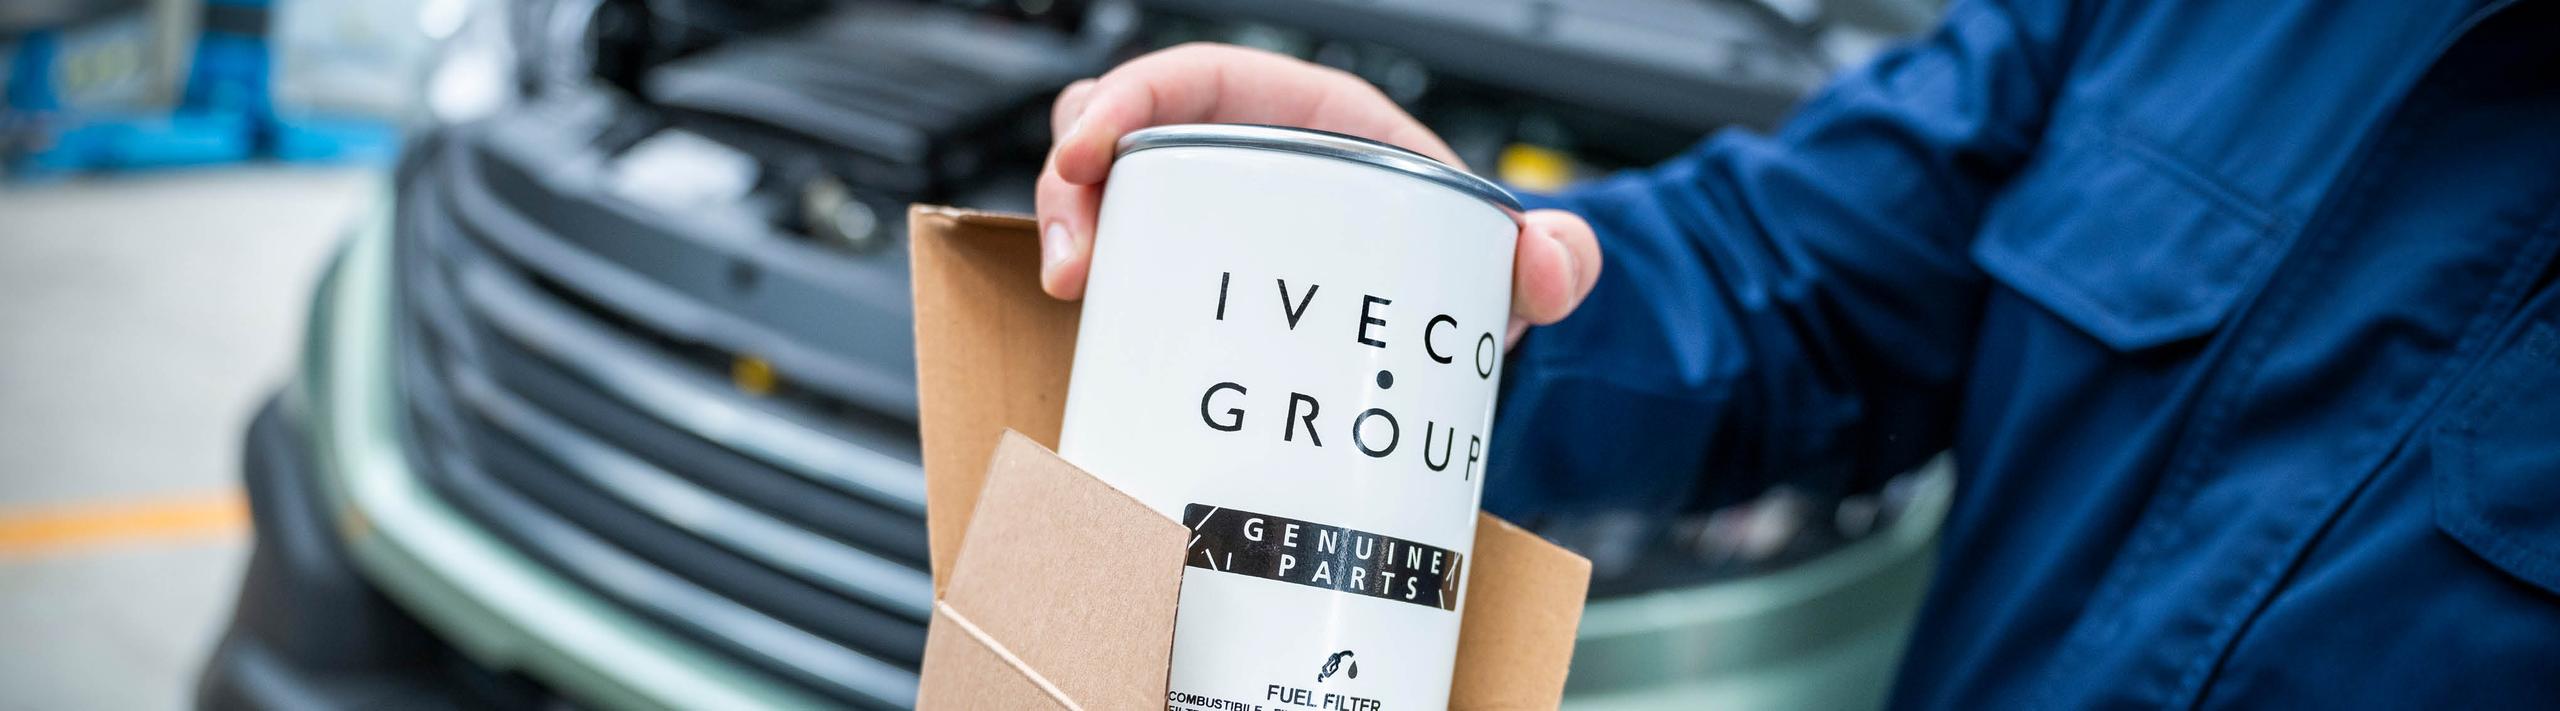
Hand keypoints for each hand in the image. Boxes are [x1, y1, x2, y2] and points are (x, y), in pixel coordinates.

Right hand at [1036, 43, 1600, 340]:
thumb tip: (1553, 259)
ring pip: (1098, 199)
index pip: (1189, 79)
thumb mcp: (1508, 257)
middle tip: (1075, 261)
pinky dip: (1087, 295)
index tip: (1092, 152)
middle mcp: (1236, 161)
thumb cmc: (1460, 261)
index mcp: (1300, 119)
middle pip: (1117, 135)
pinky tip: (1089, 336)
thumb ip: (1556, 259)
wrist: (1450, 335)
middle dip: (1071, 183)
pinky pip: (1114, 271)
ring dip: (1066, 235)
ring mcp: (1200, 224)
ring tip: (1074, 293)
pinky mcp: (1183, 288)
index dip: (1126, 102)